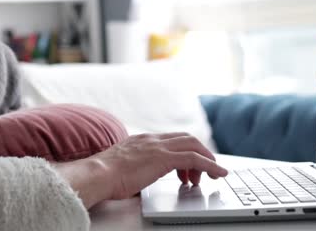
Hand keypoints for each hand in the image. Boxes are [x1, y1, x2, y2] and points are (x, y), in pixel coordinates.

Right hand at [96, 132, 227, 200]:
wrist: (97, 174)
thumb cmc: (105, 175)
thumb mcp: (123, 166)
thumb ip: (136, 166)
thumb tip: (140, 178)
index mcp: (142, 140)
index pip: (172, 139)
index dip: (185, 151)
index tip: (188, 169)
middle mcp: (152, 140)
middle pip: (187, 138)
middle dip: (200, 153)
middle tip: (203, 172)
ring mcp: (158, 146)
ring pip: (193, 145)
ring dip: (206, 160)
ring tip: (209, 176)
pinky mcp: (164, 158)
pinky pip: (194, 158)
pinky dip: (210, 165)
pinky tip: (218, 173)